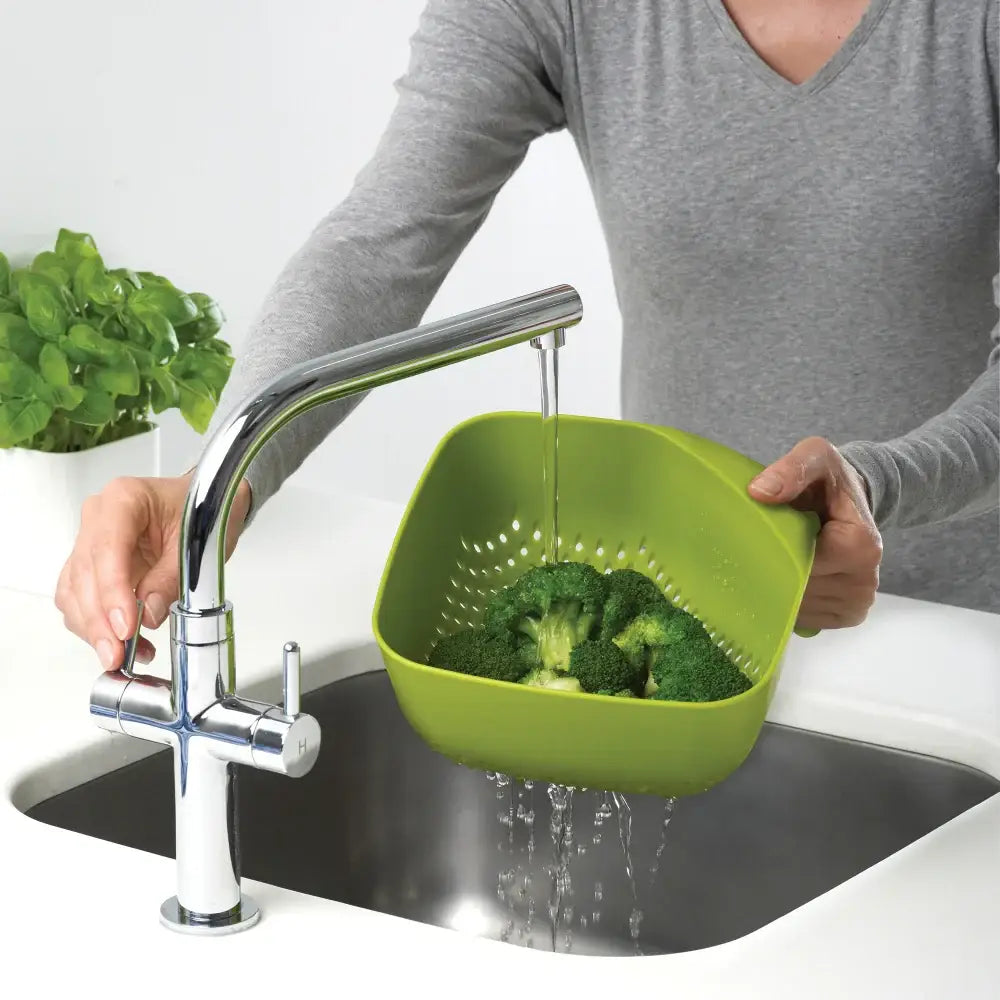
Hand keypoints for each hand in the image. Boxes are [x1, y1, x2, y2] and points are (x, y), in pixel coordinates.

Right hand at [55, 474, 251, 669]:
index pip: (106, 550)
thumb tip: (147, 614)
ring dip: (94, 629)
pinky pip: (80, 599)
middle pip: (84, 575)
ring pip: (75, 592)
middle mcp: (98, 517)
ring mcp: (91, 540)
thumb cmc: (204, 511)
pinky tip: (122, 644)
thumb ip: (171, 578)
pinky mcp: (92, 565)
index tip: (125, 627)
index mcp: (123, 499)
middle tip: (117, 654)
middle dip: (99, 621)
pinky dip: (97, 626)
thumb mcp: (197, 542)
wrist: (207, 504)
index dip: (112, 593)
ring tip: (125, 655)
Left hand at [747, 437, 881, 629]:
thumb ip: (791, 469)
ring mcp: (857, 604)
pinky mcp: (847, 616)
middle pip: (797, 588)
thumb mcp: (815, 458)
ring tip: (778, 556)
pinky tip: (787, 574)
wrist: (851, 501)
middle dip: (772, 567)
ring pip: (797, 606)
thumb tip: (759, 491)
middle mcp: (864, 583)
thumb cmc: (830, 480)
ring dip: (778, 584)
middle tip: (759, 544)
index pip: (800, 561)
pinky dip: (789, 600)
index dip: (774, 548)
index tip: (762, 531)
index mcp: (861, 546)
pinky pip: (805, 617)